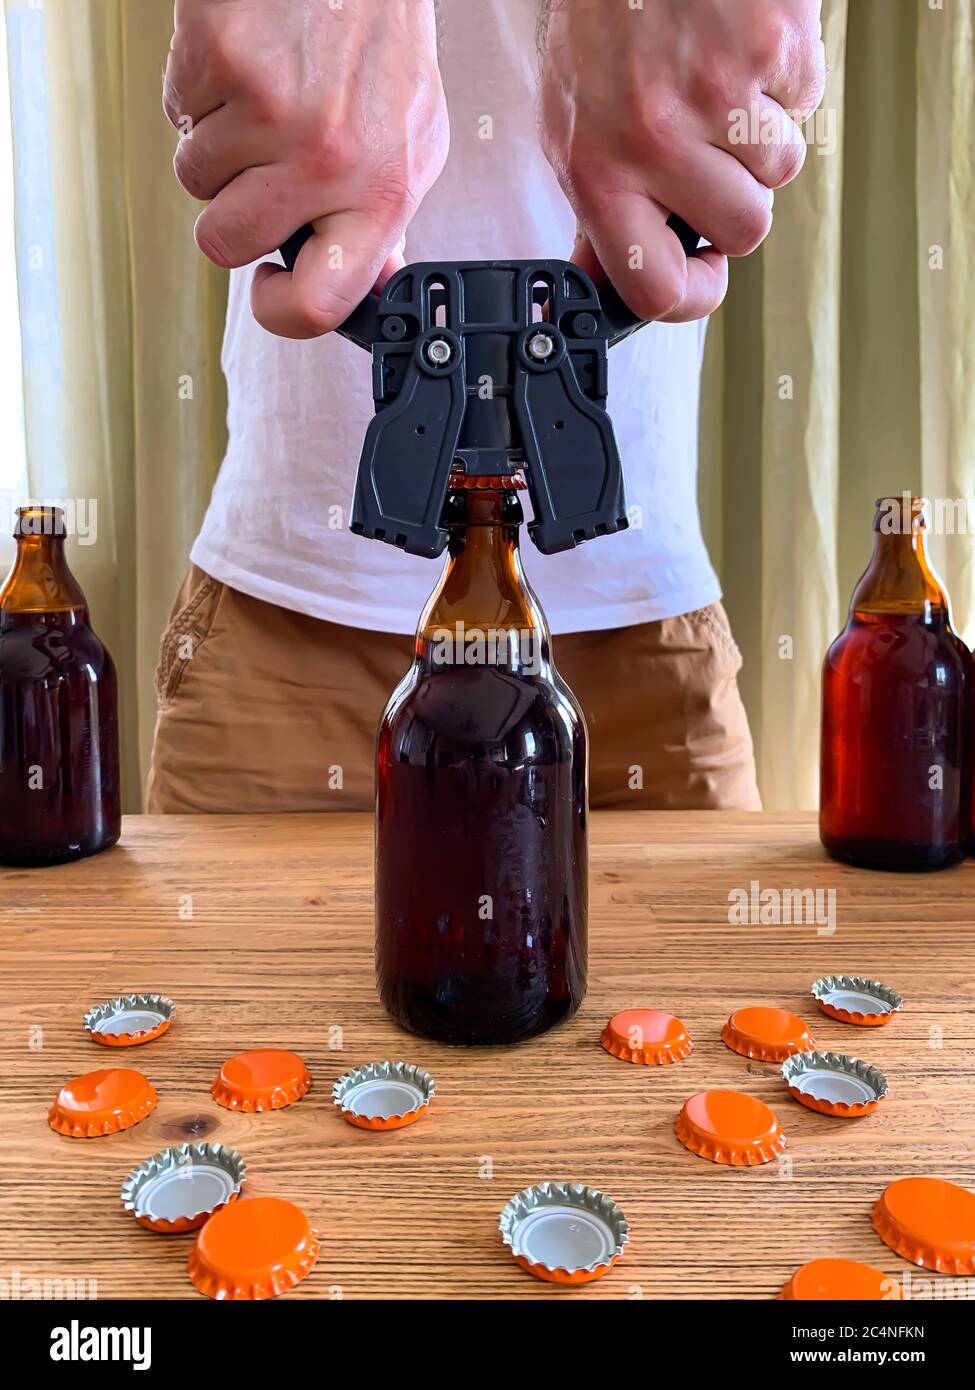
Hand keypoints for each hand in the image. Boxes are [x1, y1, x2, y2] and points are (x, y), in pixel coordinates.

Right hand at [164, 0, 447, 337]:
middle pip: (225, 244)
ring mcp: (272, 110)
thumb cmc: (380, 42)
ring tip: (263, 95)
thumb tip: (361, 287)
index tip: (268, 288)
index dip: (278, 313)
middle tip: (259, 164)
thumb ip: (380, 218)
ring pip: (195, 177)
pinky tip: (245, 61)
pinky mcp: (221, 59)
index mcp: (384, 191)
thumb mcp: (409, 142)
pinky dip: (200, 89)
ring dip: (216, 142)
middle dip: (229, 210)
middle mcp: (331, 158)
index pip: (321, 304)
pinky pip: (178, 112)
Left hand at [538, 0, 825, 321]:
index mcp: (596, 170)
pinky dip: (783, 81)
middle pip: (744, 232)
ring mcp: (715, 94)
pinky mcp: (768, 47)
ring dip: (764, 138)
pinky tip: (742, 48)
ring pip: (782, 172)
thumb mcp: (574, 124)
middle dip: (741, 200)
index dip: (694, 297)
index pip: (655, 288)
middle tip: (715, 153)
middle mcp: (652, 139)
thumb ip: (600, 204)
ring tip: (722, 87)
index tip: (705, 274)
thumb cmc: (603, 23)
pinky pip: (804, 103)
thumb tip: (612, 282)